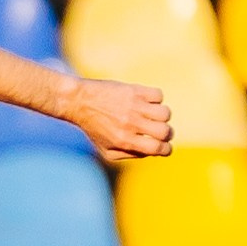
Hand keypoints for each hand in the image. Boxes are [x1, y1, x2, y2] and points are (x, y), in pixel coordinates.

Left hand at [57, 76, 171, 161]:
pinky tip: (145, 102)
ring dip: (163, 116)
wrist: (78, 101)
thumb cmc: (94, 128)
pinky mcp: (134, 90)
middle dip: (168, 134)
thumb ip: (130, 155)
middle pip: (165, 131)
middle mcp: (130, 124)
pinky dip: (156, 99)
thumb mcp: (107, 150)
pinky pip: (158, 95)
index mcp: (124, 141)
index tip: (164, 146)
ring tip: (152, 115)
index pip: (157, 148)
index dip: (166, 149)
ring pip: (165, 113)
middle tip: (160, 131)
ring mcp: (133, 106)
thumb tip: (152, 151)